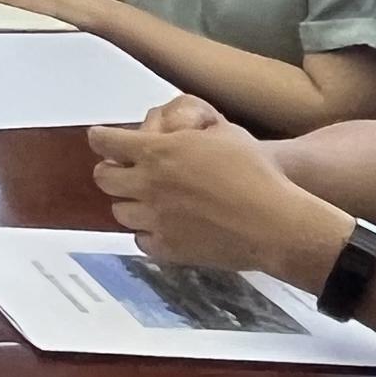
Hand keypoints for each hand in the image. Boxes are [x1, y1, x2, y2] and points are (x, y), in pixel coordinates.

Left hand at [90, 103, 338, 280]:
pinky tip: (162, 228)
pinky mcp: (169, 249)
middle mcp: (148, 185)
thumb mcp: (225, 132)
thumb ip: (190, 128)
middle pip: (103, 178)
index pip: (105, 141)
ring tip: (147, 201)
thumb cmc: (255, 172)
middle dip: (110, 172)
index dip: (101, 138)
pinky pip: (141, 242)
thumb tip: (177, 127)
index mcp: (157, 151)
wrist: (274, 223)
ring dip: (129, 203)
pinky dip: (147, 234)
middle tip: (123, 172)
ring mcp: (155, 220)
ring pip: (119, 212)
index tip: (102, 139)